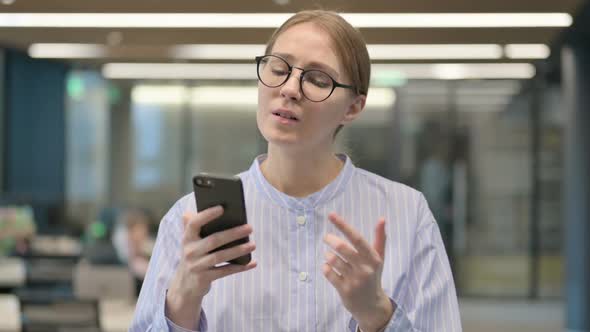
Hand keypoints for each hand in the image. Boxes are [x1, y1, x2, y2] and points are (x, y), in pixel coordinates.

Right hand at [166, 206, 256, 328]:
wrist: (184, 286)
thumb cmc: (193, 257)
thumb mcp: (190, 242)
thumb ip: (192, 225)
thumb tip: (197, 210)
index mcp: (187, 238)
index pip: (194, 223)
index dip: (207, 215)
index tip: (222, 208)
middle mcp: (190, 251)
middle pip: (214, 240)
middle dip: (233, 233)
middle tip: (250, 228)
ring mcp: (196, 266)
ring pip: (220, 256)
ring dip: (238, 250)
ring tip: (252, 244)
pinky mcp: (203, 279)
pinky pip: (225, 271)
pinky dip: (239, 267)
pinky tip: (251, 263)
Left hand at [322, 212, 393, 331]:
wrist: (371, 305)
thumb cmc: (373, 276)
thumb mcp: (378, 258)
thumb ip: (380, 238)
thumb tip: (382, 218)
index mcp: (373, 258)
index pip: (357, 238)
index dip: (343, 225)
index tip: (331, 215)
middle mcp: (365, 269)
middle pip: (342, 248)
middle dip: (330, 240)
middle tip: (326, 237)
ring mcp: (355, 281)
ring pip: (333, 260)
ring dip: (328, 255)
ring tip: (330, 256)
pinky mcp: (345, 290)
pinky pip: (328, 273)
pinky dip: (325, 267)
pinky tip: (329, 268)